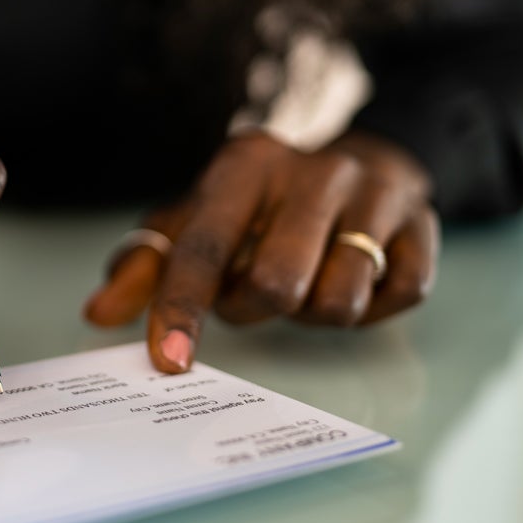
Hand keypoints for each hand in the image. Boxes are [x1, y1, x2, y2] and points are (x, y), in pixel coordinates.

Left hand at [83, 129, 438, 373]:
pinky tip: (357, 276)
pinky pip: (399, 297)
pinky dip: (372, 309)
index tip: (170, 362)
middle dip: (257, 309)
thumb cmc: (262, 207)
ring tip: (309, 278)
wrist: (362, 161)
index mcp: (244, 165)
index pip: (203, 248)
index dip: (182, 308)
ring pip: (339, 301)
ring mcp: (375, 194)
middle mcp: (313, 171)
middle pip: (274, 284)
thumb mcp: (195, 222)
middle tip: (257, 292)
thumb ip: (145, 268)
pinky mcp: (424, 223)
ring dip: (315, 312)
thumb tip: (98, 314)